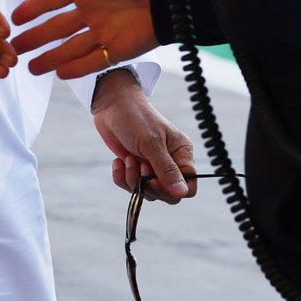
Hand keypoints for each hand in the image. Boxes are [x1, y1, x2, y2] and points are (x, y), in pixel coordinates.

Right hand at [11, 0, 156, 78]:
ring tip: (29, 67)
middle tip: (14, 47)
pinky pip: (93, 61)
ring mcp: (104, 31)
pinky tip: (59, 74)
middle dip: (36, 38)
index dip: (33, 8)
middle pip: (56, 28)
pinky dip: (76, 68)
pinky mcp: (118, 48)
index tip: (14, 17)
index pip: (51, 0)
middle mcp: (91, 10)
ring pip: (70, 48)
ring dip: (50, 58)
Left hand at [91, 68, 196, 201]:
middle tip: (140, 166)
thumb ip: (167, 170)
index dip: (172, 190)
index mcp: (182, 154)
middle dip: (150, 186)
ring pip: (148, 192)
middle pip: (168, 194)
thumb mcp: (152, 143)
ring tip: (129, 159)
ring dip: (133, 180)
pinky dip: (122, 177)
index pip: (189, 186)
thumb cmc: (136, 118)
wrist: (112, 106)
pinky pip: (131, 186)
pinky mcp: (135, 168)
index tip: (154, 181)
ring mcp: (152, 167)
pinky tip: (119, 161)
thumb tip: (182, 193)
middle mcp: (170, 162)